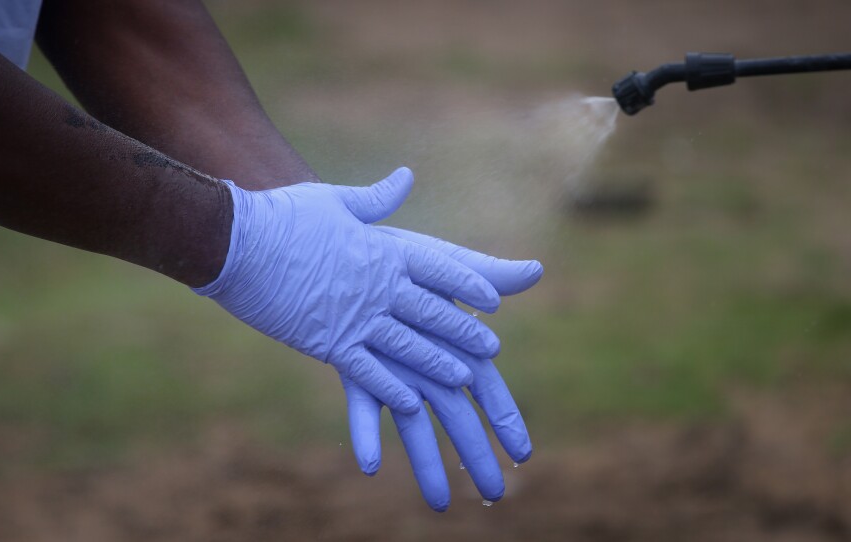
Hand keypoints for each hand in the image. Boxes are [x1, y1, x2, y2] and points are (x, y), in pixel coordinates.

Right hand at [194, 168, 503, 413]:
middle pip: (430, 312)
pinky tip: (410, 401)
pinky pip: (366, 370)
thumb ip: (377, 199)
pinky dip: (390, 386)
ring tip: (463, 378)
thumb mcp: (336, 200)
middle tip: (490, 348)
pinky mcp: (326, 342)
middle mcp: (376, 286)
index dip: (466, 284)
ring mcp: (353, 317)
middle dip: (462, 331)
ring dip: (437, 362)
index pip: (437, 268)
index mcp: (382, 249)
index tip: (493, 299)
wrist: (237, 242)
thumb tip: (406, 176)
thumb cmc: (284, 215)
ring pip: (407, 345)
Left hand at [342, 227, 542, 510]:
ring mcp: (394, 372)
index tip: (524, 454)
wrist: (344, 250)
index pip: (488, 389)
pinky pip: (363, 407)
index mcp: (454, 344)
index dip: (506, 420)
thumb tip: (537, 270)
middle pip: (457, 418)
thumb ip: (485, 272)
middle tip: (495, 496)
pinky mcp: (358, 370)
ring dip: (427, 462)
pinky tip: (369, 464)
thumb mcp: (444, 262)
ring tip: (440, 502)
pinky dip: (366, 434)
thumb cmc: (401, 254)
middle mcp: (427, 365)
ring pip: (414, 425)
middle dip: (477, 454)